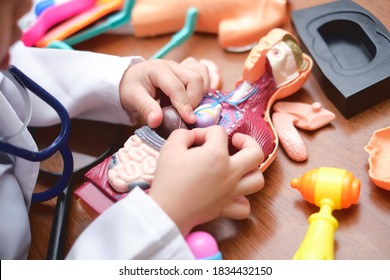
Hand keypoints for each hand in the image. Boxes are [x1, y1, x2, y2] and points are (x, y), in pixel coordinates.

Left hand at [119, 58, 209, 127]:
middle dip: (195, 99)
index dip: (184, 105)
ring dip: (201, 92)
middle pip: (195, 78)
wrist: (130, 79)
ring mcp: (181, 67)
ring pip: (202, 74)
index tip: (189, 120)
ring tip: (190, 106)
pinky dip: (202, 88)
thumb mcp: (132, 98)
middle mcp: (173, 66)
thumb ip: (145, 109)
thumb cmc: (131, 87)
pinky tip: (192, 100)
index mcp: (158, 69)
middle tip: (186, 114)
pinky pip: (202, 75)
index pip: (177, 87)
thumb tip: (157, 122)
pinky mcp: (186, 72)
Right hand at [148, 126, 264, 235]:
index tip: (193, 140)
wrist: (166, 210)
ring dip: (252, 170)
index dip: (204, 132)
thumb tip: (193, 136)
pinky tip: (233, 194)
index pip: (219, 133)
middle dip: (248, 141)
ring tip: (239, 166)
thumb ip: (183, 134)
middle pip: (256, 153)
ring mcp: (231, 191)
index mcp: (217, 154)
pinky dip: (242, 200)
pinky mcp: (226, 208)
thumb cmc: (168, 179)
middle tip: (235, 142)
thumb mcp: (170, 147)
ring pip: (258, 180)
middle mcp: (230, 172)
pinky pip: (245, 207)